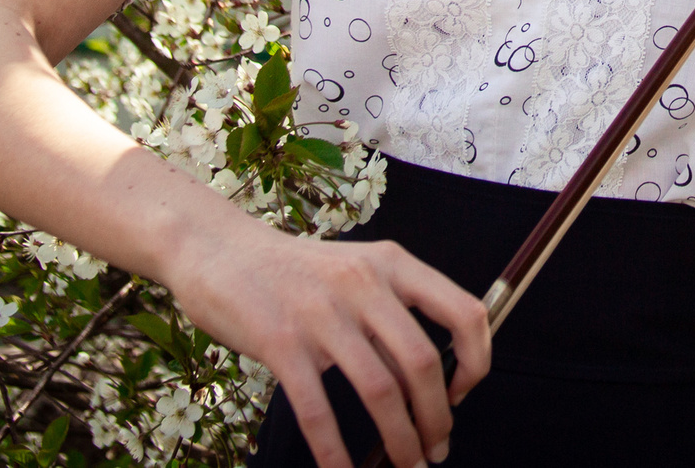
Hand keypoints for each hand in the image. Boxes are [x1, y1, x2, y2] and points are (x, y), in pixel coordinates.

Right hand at [163, 214, 490, 467]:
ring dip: (400, 440)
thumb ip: (391, 311)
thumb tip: (430, 380)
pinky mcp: (280, 342)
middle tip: (434, 450)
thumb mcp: (355, 272)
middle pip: (422, 363)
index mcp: (393, 263)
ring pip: (380, 390)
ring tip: (406, 465)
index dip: (475, 361)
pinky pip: (318, 410)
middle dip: (436, 419)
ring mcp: (322, 313)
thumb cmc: (292, 272)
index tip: (461, 394)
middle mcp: (364, 283)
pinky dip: (335, 452)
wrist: (218, 249)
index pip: (464, 312)